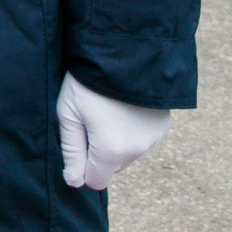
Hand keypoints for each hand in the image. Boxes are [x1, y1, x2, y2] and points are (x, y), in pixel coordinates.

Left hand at [57, 72, 170, 191]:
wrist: (124, 50)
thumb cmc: (88, 81)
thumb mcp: (69, 114)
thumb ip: (71, 151)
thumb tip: (74, 182)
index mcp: (111, 151)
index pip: (95, 181)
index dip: (83, 166)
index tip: (78, 142)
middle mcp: (137, 150)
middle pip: (112, 167)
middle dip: (99, 153)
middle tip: (91, 120)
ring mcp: (153, 138)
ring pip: (127, 154)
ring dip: (117, 141)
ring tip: (108, 110)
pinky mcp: (163, 126)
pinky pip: (141, 139)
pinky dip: (132, 130)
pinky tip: (124, 107)